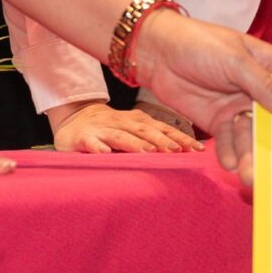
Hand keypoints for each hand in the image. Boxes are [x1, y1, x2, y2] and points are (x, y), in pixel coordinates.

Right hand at [50, 100, 195, 153]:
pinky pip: (90, 142)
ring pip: (120, 136)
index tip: (196, 148)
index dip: (179, 137)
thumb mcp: (134, 129)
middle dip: (162, 140)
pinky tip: (105, 154)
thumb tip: (184, 151)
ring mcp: (102, 129)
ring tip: (148, 152)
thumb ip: (153, 137)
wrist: (75, 118)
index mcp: (137, 121)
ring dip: (134, 143)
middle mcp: (122, 122)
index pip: (162, 128)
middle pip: (144, 131)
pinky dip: (98, 147)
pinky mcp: (83, 137)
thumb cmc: (111, 127)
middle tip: (177, 151)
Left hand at [125, 11, 271, 178]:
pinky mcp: (219, 121)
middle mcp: (259, 91)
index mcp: (270, 66)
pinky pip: (230, 141)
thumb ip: (263, 85)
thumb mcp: (236, 60)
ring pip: (253, 136)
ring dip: (252, 155)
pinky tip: (229, 163)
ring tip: (250, 174)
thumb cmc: (200, 43)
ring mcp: (239, 107)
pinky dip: (230, 153)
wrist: (157, 52)